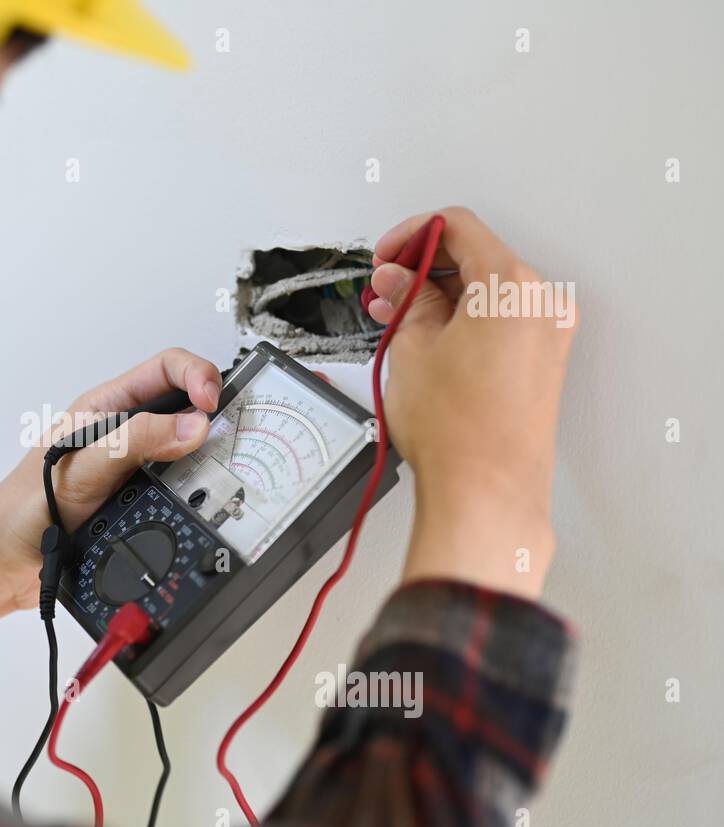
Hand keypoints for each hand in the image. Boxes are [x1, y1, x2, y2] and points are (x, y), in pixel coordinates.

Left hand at [0, 348, 222, 612]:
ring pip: (186, 448)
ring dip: (204, 454)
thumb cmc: (27, 506)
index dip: (198, 375)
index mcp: (107, 407)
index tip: (213, 404)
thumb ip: (137, 440)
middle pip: (184, 405)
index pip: (166, 368)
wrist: (9, 560)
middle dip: (211, 414)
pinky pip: (179, 486)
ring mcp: (133, 466)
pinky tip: (199, 500)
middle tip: (230, 434)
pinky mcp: (138, 498)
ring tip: (220, 465)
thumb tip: (192, 424)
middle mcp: (124, 432)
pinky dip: (195, 490)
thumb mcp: (87, 465)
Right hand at [367, 207, 578, 598]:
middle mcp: (540, 304)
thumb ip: (406, 299)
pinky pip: (500, 320)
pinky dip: (464, 320)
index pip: (458, 228)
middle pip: (475, 257)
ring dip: (441, 296)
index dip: (411, 236)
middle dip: (423, 269)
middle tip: (384, 290)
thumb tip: (398, 280)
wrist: (486, 493)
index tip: (386, 256)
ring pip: (486, 291)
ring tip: (397, 319)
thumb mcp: (412, 348)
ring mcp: (547, 335)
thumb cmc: (457, 432)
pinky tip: (428, 339)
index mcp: (512, 286)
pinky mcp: (542, 362)